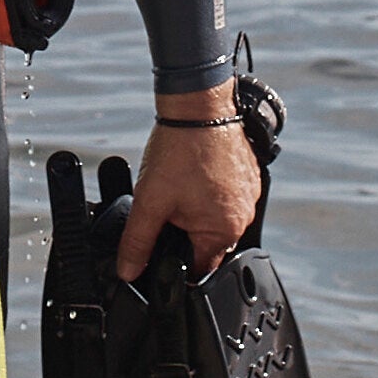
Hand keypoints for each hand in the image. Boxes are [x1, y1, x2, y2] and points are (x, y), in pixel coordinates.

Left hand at [116, 117, 264, 277]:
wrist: (198, 106)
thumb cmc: (179, 150)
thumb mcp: (149, 201)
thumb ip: (137, 242)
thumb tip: (129, 271)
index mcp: (224, 231)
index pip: (198, 268)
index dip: (174, 261)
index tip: (159, 244)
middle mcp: (244, 217)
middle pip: (208, 244)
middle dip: (184, 233)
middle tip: (165, 207)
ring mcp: (249, 195)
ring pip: (216, 218)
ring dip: (196, 211)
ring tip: (179, 185)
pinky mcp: (248, 176)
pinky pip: (226, 197)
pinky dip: (208, 192)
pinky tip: (193, 173)